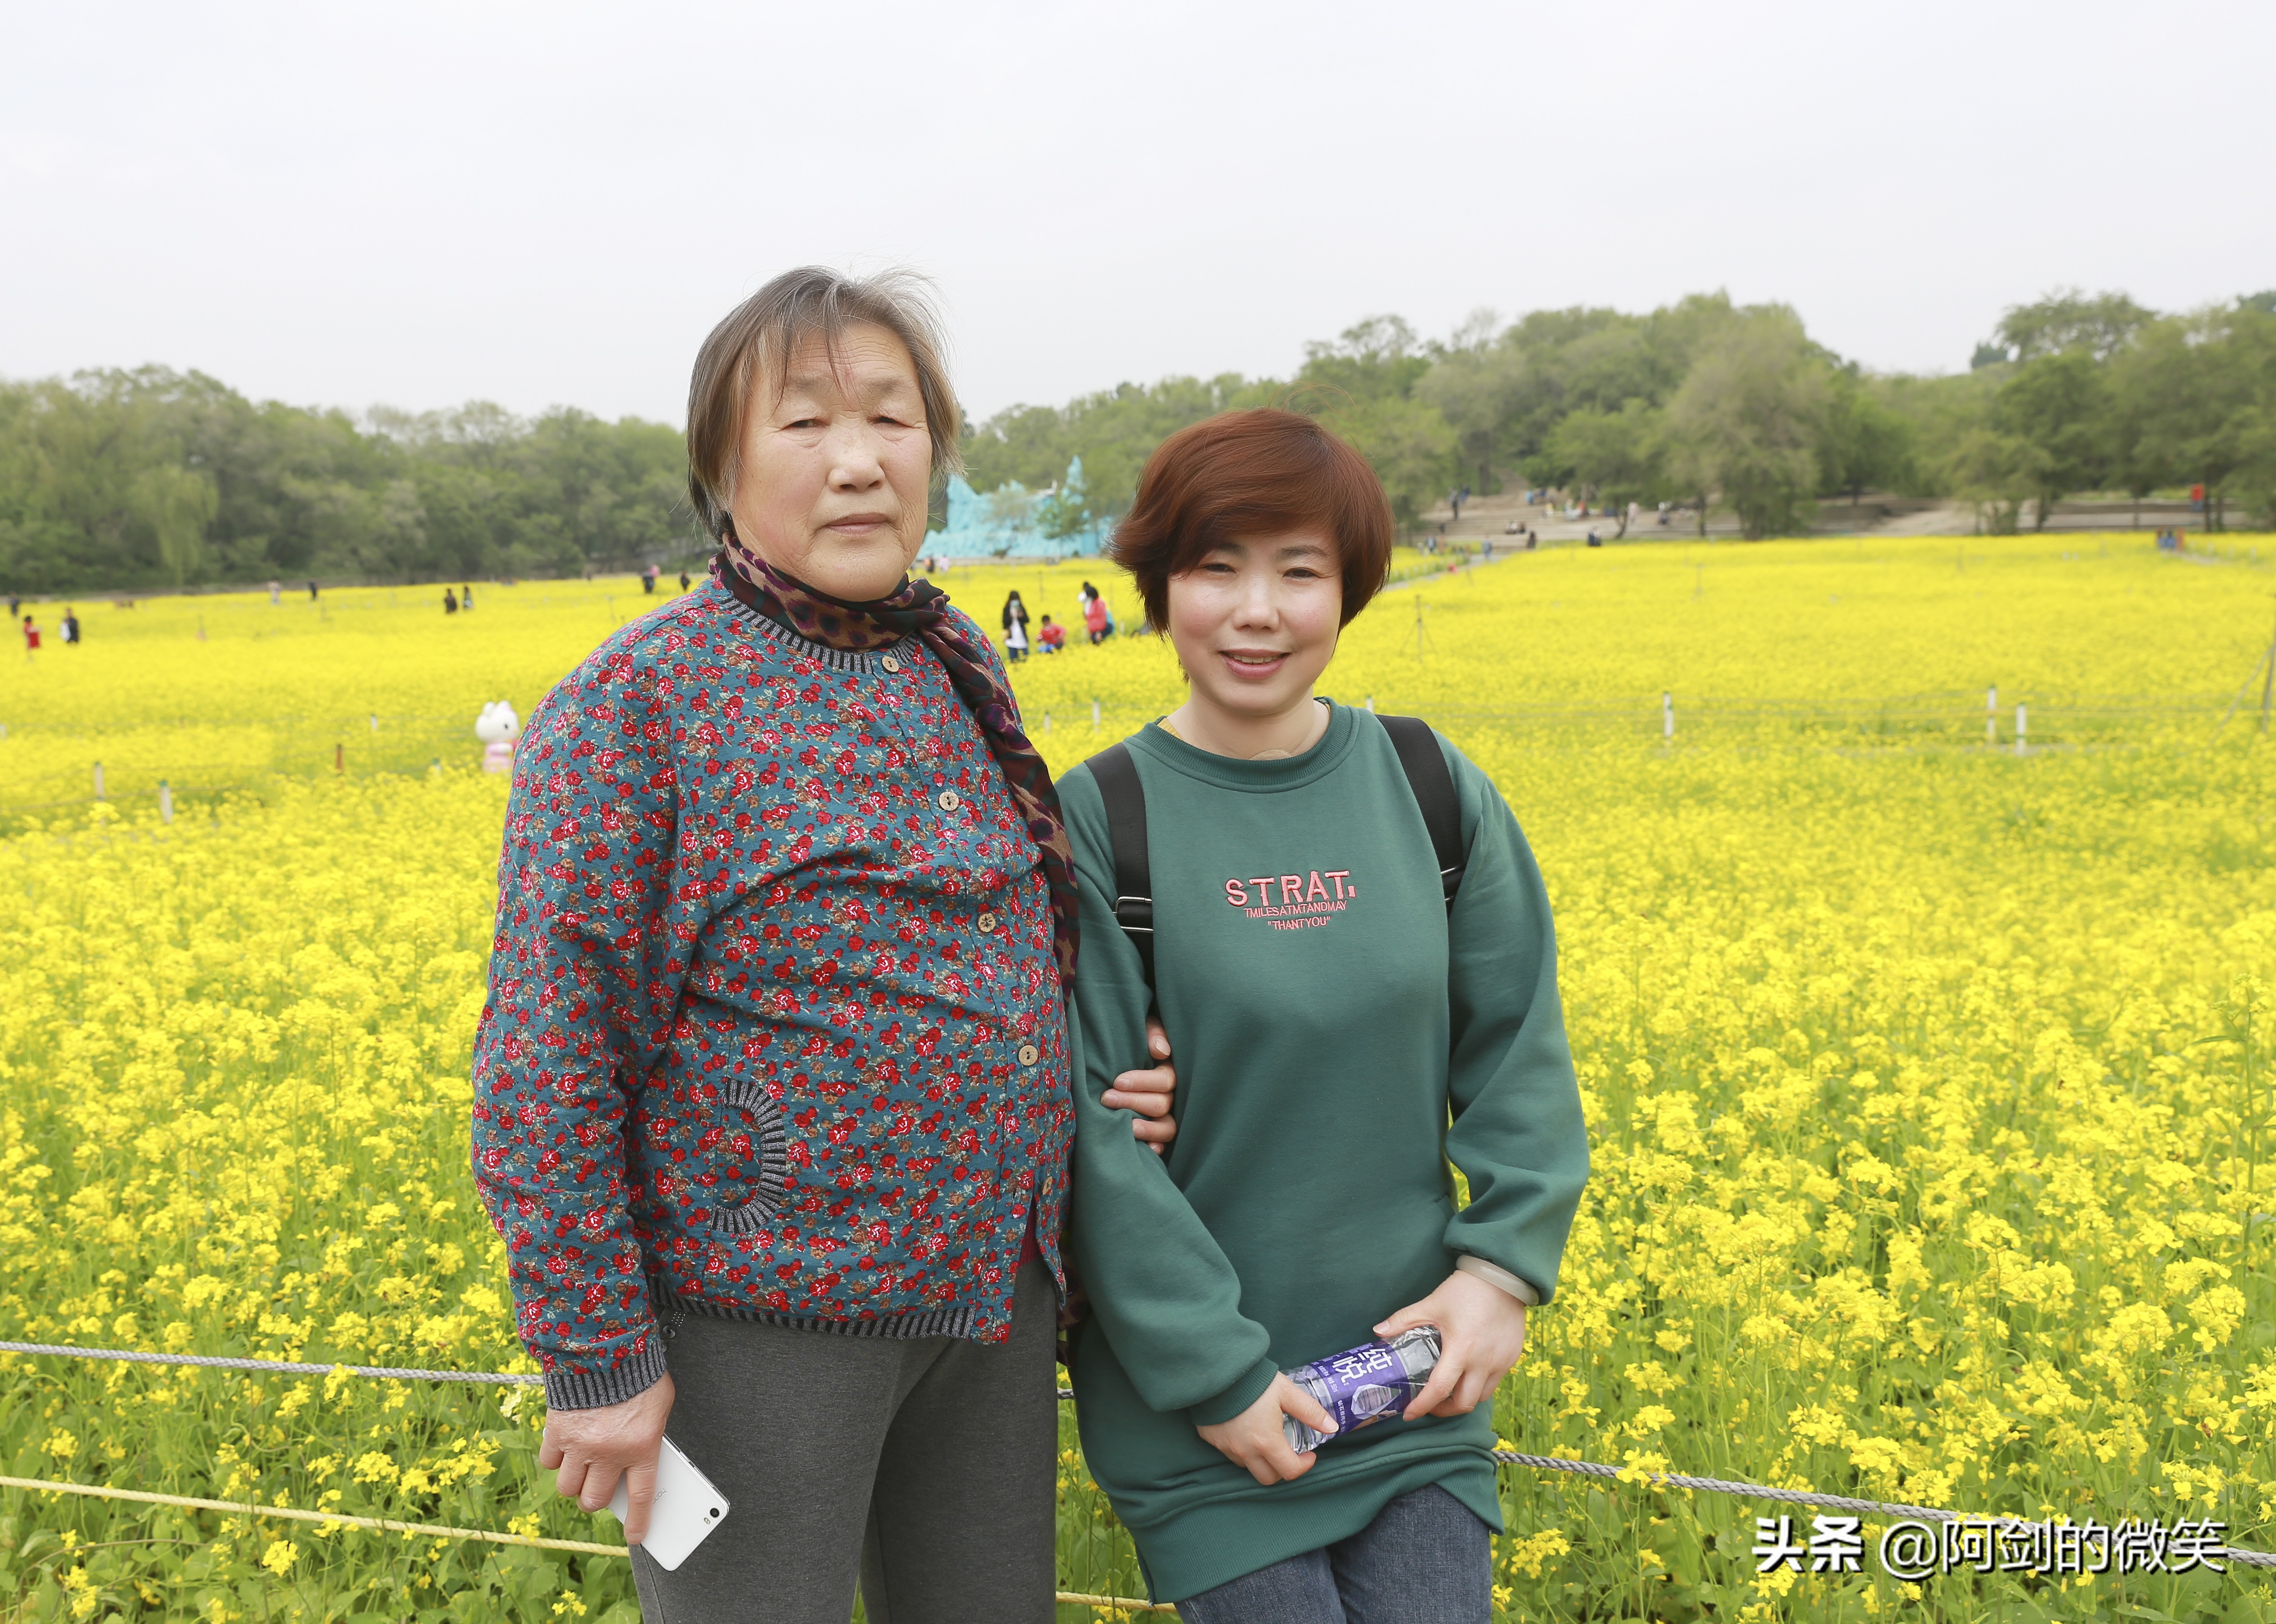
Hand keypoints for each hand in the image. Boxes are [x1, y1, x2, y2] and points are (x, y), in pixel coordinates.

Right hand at [538, 1372, 675, 1543]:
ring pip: (568, 1487)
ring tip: (581, 1465)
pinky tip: (564, 1444)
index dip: (637, 1520)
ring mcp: (580, 1445)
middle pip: (594, 1500)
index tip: (635, 1536)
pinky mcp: (557, 1432)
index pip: (640, 1496)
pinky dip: (555, 1458)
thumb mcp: (660, 1407)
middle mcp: (609, 1453)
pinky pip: (549, 1462)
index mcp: (641, 1447)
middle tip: (598, 1485)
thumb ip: (650, 1436)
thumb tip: (641, 1456)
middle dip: (595, 1498)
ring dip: (574, 1481)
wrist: (605, 1346)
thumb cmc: (639, 1373)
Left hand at [1101, 1015, 1176, 1155]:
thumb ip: (1153, 1033)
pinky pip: (1164, 1142)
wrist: (1124, 1048)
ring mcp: (1167, 1113)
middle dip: (1134, 1102)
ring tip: (1128, 1128)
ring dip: (1148, 1129)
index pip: (1164, 1080)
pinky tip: (1147, 1149)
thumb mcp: (1145, 1026)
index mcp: (1170, 1069)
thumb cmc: (1135, 1036)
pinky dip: (1157, 1146)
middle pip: (1162, 1104)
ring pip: (1167, 1127)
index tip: (1117, 1081)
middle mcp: (1173, 1093)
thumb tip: (1161, 1051)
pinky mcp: (1158, 1128)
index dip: (1142, 1082)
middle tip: (1107, 1099)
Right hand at [1196, 1373, 1337, 1485]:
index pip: (1289, 1471)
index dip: (1304, 1466)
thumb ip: (1310, 1411)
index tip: (1309, 1454)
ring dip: (1261, 1460)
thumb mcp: (1286, 1392)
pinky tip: (1245, 1431)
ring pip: (1248, 1467)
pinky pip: (1230, 1454)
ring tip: (1267, 1439)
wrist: (1216, 1370)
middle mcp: (1245, 1451)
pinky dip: (1242, 1450)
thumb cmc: (1253, 1381)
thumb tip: (1332, 1427)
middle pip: (1268, 1478)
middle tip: (1289, 1452)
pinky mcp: (1212, 1440)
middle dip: (1282, 1469)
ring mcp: (1226, 1447)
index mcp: (1266, 1442)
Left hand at [1375, 1271, 1527, 1420]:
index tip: (1409, 1414)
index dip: (1423, 1406)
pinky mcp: (1512, 1357)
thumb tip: (1378, 1331)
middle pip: (1464, 1403)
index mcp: (1461, 1349)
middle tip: (1430, 1404)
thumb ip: (1404, 1320)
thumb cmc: (1466, 1289)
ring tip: (1449, 1391)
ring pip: (1482, 1396)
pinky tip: (1469, 1373)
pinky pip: (1495, 1381)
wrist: (1502, 1276)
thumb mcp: (1432, 1303)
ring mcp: (1501, 1362)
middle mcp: (1484, 1361)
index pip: (1439, 1389)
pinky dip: (1479, 1385)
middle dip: (1444, 1410)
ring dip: (1463, 1399)